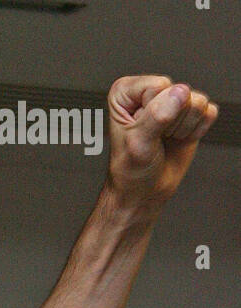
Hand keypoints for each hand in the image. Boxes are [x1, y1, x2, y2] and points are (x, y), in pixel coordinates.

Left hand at [107, 76, 217, 210]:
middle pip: (180, 92)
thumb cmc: (131, 170)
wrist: (143, 193)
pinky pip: (209, 112)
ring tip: (166, 140)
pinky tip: (179, 140)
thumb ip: (157, 116)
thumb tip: (181, 92)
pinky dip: (196, 132)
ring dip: (184, 129)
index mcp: (126, 91)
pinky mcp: (191, 112)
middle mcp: (150, 91)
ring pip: (197, 102)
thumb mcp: (138, 144)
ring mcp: (172, 99)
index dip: (155, 114)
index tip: (142, 132)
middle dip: (171, 123)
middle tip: (156, 139)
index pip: (159, 86)